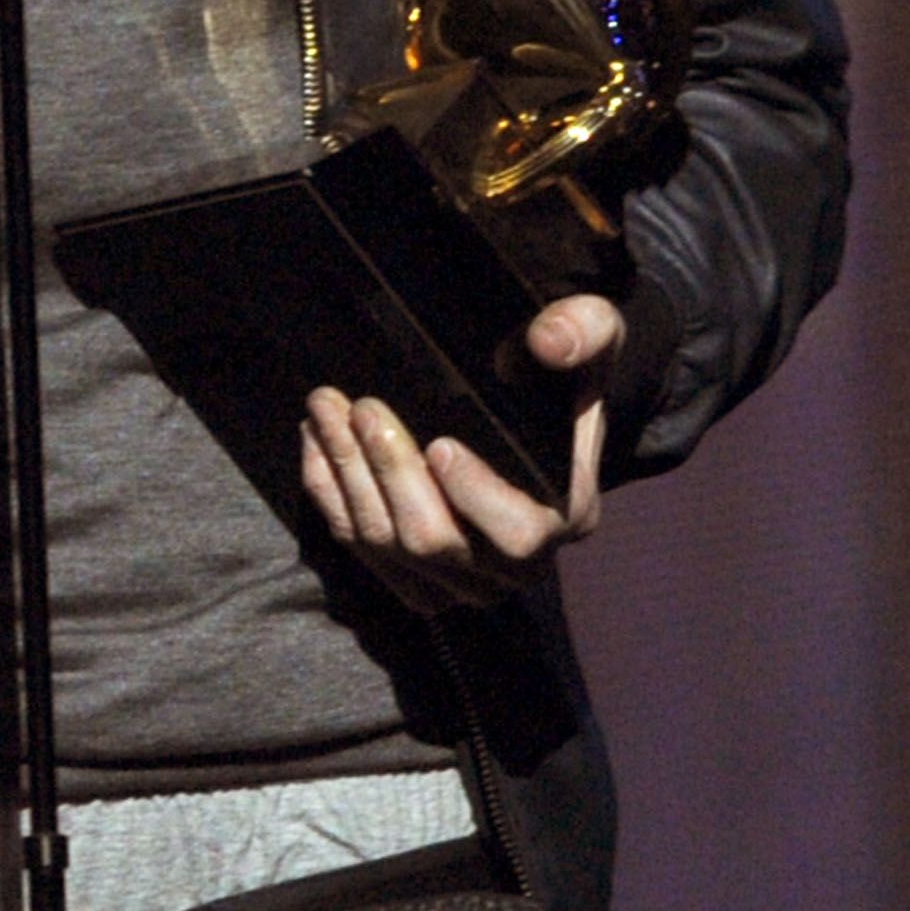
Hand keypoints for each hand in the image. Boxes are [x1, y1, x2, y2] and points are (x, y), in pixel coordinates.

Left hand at [300, 293, 621, 611]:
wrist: (528, 412)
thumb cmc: (558, 372)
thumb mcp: (593, 335)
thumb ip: (584, 330)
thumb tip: (549, 339)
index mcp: (566, 515)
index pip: (518, 533)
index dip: (474, 495)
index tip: (439, 444)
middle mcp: (515, 566)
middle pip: (434, 543)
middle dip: (390, 472)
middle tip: (361, 407)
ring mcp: (460, 580)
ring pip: (386, 545)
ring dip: (348, 474)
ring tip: (325, 408)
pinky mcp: (414, 579)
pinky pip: (359, 549)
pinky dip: (329, 494)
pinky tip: (315, 439)